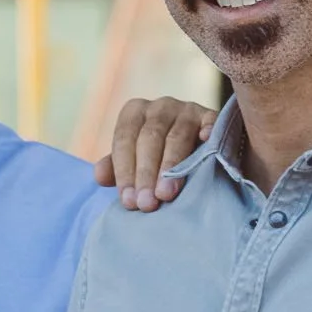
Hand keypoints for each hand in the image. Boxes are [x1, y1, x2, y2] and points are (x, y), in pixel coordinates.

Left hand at [94, 95, 216, 210]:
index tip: (129, 201)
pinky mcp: (212, 116)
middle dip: (146, 173)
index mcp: (134, 113)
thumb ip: (116, 168)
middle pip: (149, 138)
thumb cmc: (156, 159)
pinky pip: (211, 123)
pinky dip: (209, 133)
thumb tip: (100, 176)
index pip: (125, 140)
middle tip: (147, 204)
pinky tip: (206, 144)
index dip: (125, 172)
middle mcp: (160, 106)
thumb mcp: (133, 161)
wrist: (195, 150)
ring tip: (166, 194)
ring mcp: (188, 109)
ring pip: (177, 136)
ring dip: (171, 167)